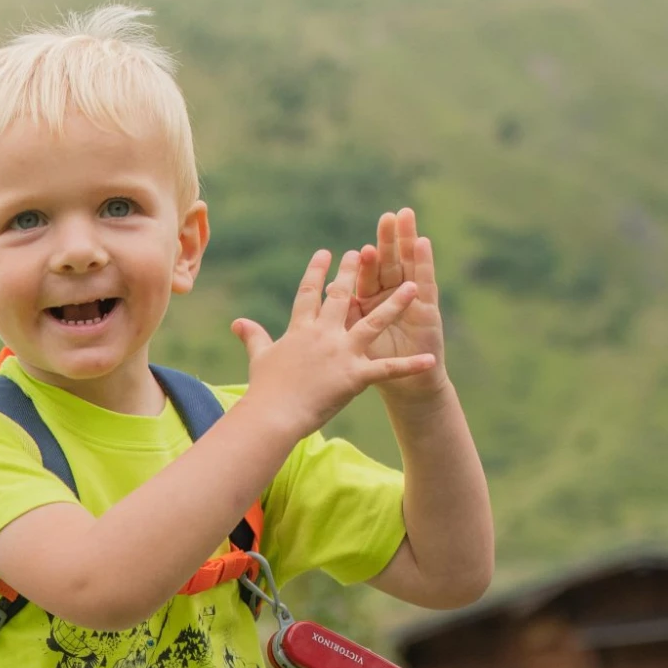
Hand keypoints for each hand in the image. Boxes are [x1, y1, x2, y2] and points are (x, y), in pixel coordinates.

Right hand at [232, 249, 435, 436]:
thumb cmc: (265, 390)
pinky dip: (410, 366)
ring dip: (396, 305)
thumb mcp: (259, 358)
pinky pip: (387, 369)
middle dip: (354, 272)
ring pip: (374, 323)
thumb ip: (254, 336)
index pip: (309, 294)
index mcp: (300, 330)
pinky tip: (430, 359)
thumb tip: (237, 322)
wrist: (273, 415)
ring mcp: (341, 354)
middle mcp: (323, 335)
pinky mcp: (355, 376)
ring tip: (414, 286)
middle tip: (365, 251)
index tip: (325, 253)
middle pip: (342, 297)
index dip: (317, 272)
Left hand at [347, 207, 448, 408]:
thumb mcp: (349, 340)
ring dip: (407, 242)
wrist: (406, 389)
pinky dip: (424, 263)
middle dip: (386, 240)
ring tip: (406, 216)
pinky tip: (423, 242)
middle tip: (386, 216)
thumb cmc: (373, 367)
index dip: (357, 262)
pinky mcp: (429, 310)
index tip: (351, 246)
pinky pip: (427, 283)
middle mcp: (391, 297)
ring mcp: (412, 301)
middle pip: (388, 264)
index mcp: (369, 304)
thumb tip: (321, 291)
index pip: (362, 277)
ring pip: (408, 265)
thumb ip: (334, 315)